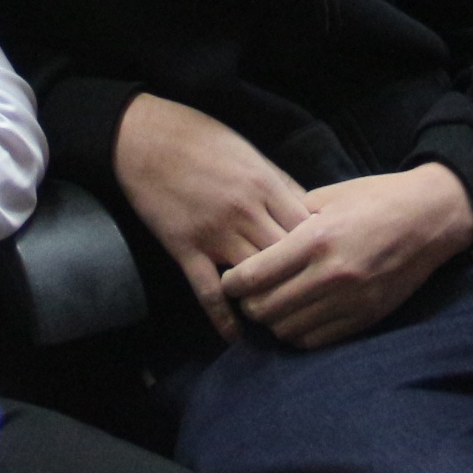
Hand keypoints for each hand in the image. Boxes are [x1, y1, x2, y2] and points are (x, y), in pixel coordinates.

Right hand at [114, 94, 311, 340]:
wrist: (145, 139)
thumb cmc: (201, 138)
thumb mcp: (249, 151)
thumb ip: (280, 183)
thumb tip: (309, 210)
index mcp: (264, 184)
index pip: (307, 228)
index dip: (320, 247)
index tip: (327, 260)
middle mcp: (245, 212)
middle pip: (286, 257)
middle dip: (301, 275)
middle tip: (310, 293)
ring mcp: (215, 234)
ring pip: (254, 277)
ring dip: (268, 296)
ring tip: (280, 313)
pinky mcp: (186, 249)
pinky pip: (209, 291)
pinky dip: (223, 317)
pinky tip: (235, 335)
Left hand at [214, 165, 472, 349]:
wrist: (431, 218)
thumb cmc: (377, 198)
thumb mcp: (330, 197)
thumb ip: (293, 218)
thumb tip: (261, 238)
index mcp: (316, 239)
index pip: (256, 275)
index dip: (233, 283)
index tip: (228, 281)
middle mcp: (331, 274)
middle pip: (267, 308)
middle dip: (249, 305)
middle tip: (247, 296)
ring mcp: (350, 300)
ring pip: (289, 330)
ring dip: (274, 322)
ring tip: (273, 307)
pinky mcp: (366, 317)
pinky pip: (318, 340)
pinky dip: (300, 333)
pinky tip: (298, 317)